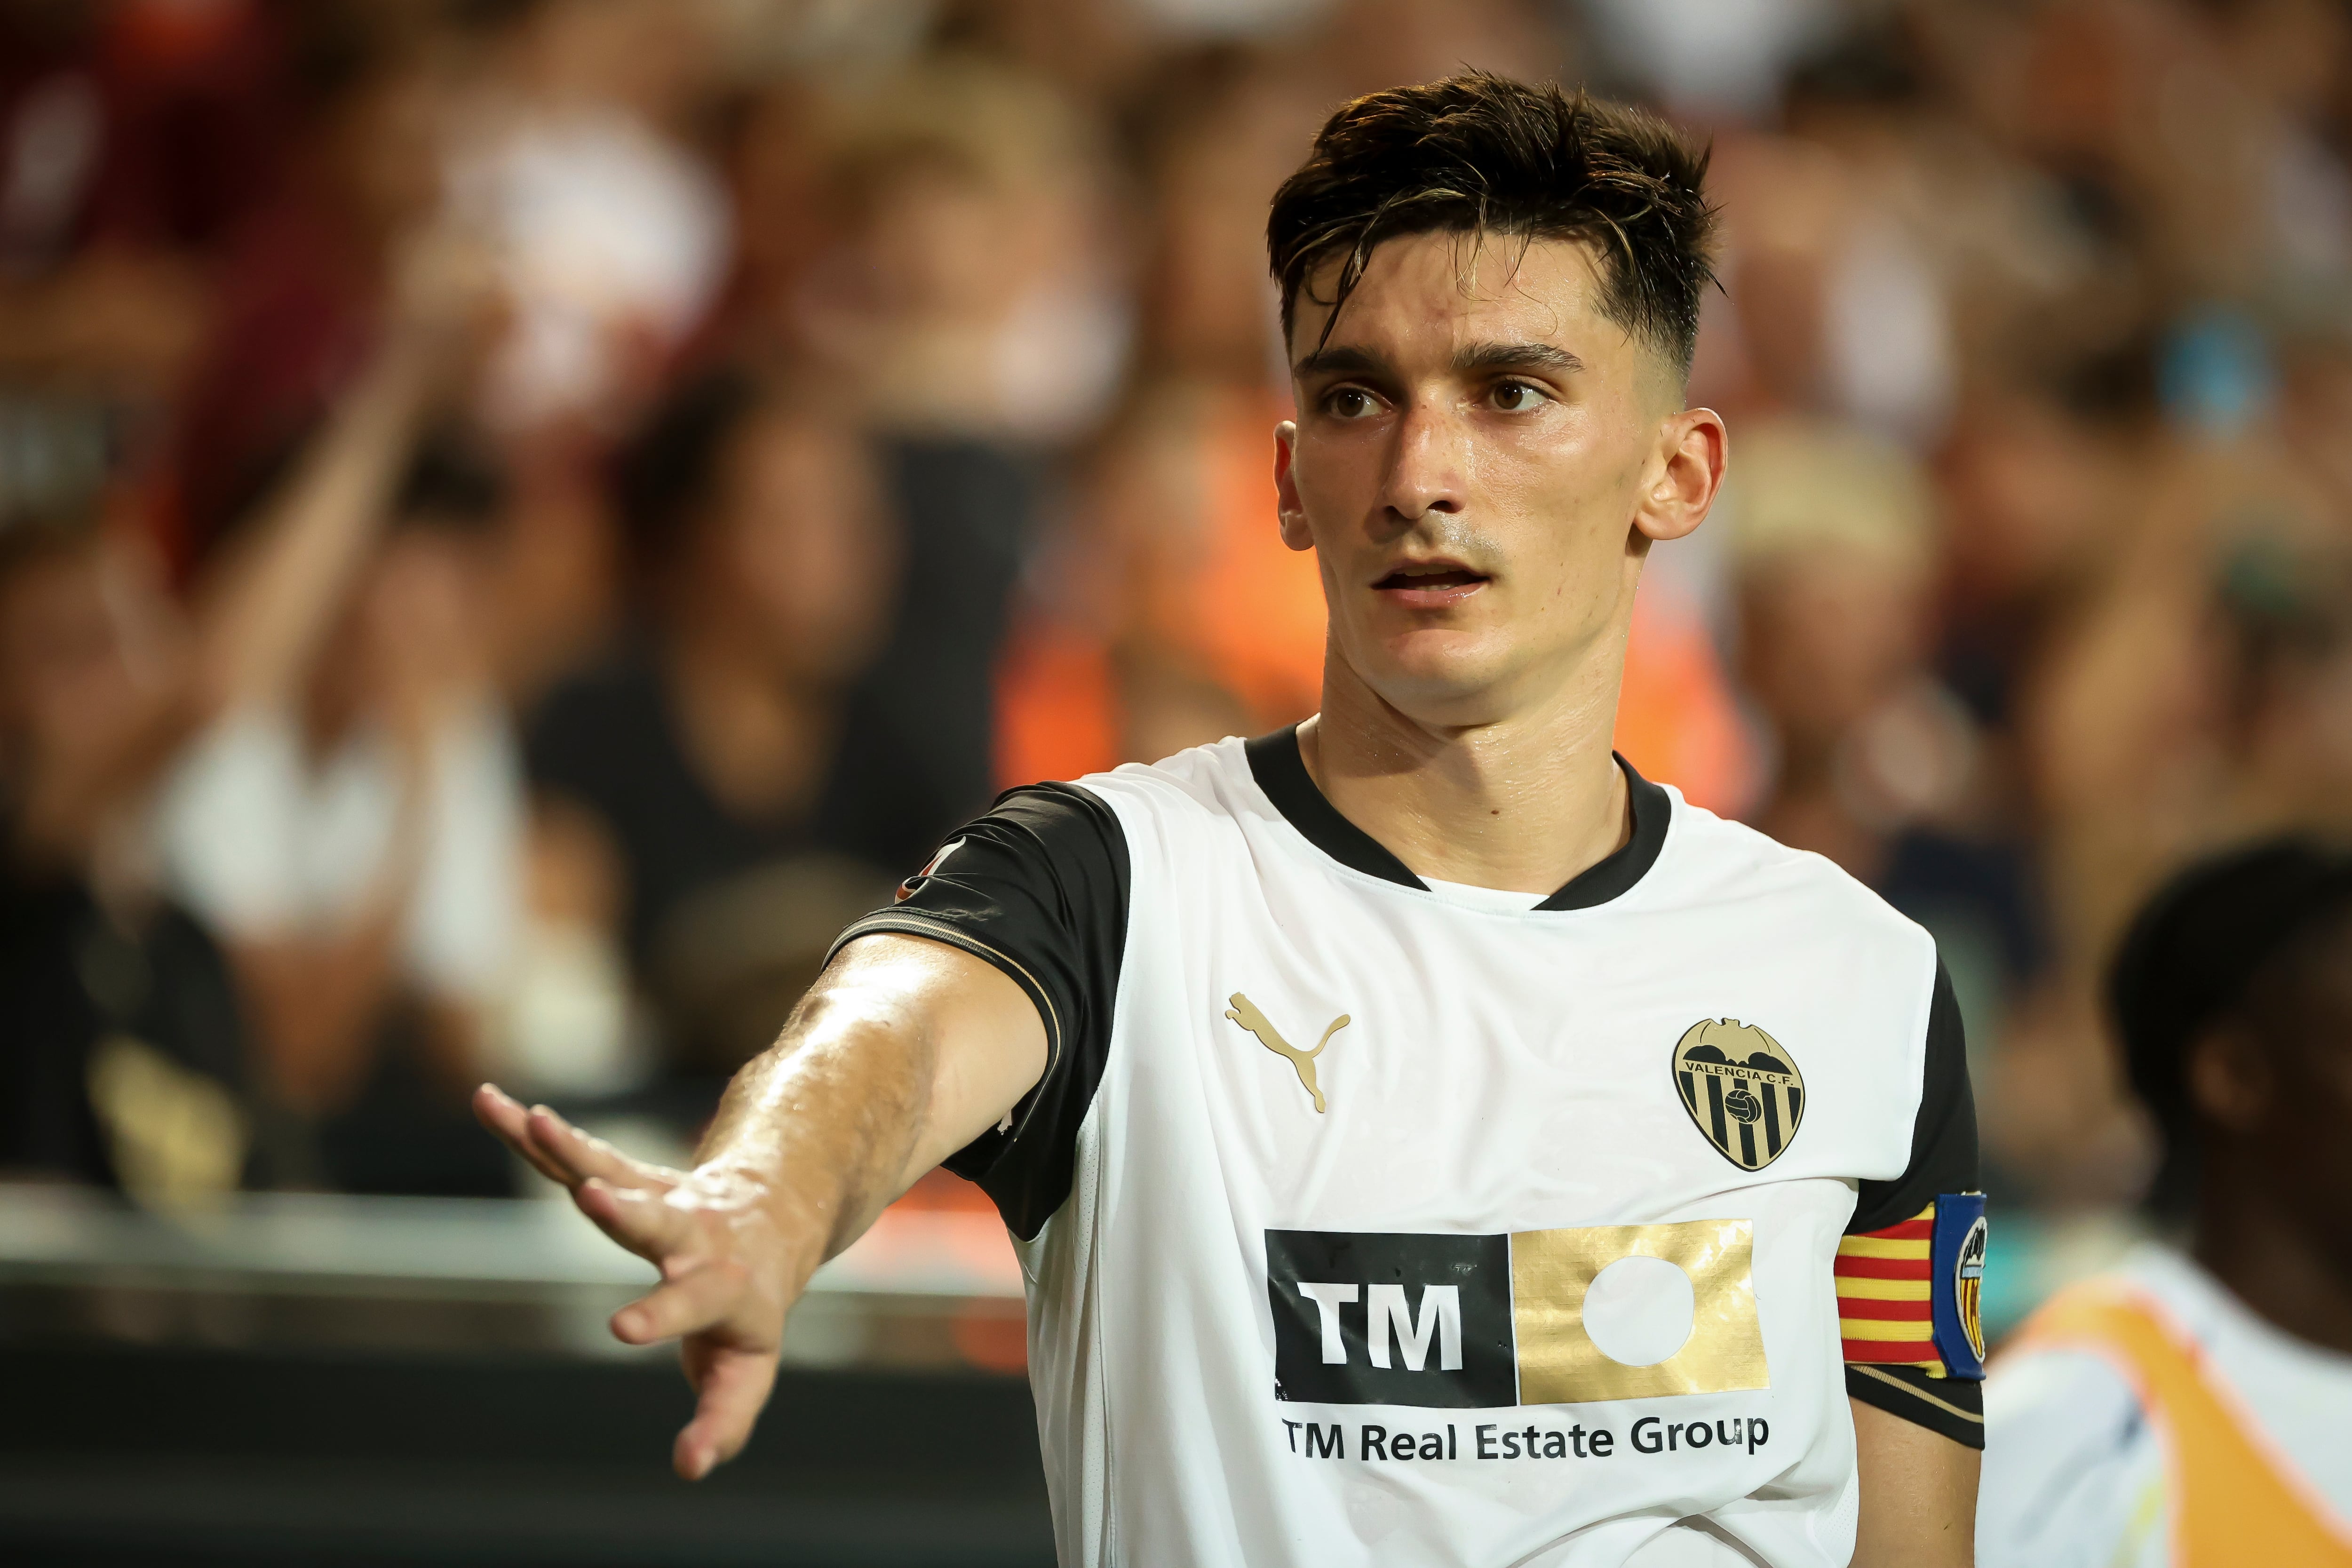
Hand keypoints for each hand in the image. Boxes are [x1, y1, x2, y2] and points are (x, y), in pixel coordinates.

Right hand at [473, 1083, 798, 1478]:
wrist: (777, 1217)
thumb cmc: (751, 1313)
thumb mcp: (749, 1371)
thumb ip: (723, 1420)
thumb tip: (688, 1470)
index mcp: (726, 1286)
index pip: (695, 1302)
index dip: (662, 1316)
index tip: (619, 1329)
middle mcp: (693, 1235)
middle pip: (659, 1221)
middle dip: (625, 1211)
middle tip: (593, 1196)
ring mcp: (658, 1199)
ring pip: (610, 1169)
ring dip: (568, 1148)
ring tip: (529, 1118)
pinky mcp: (626, 1176)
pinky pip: (574, 1155)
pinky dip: (531, 1133)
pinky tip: (489, 1102)